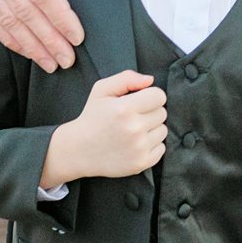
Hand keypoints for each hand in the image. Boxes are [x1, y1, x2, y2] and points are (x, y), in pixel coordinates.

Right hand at [40, 71, 166, 184]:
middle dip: (150, 112)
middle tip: (132, 117)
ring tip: (132, 131)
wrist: (78, 150)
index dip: (150, 96)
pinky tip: (135, 144)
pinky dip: (152, 145)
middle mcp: (133, 129)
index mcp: (124, 108)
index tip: (139, 102)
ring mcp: (138, 148)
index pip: (159, 96)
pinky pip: (161, 148)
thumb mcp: (101, 90)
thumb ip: (127, 78)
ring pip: (163, 130)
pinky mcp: (141, 163)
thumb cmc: (92, 117)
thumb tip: (150, 80)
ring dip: (152, 129)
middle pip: (162, 113)